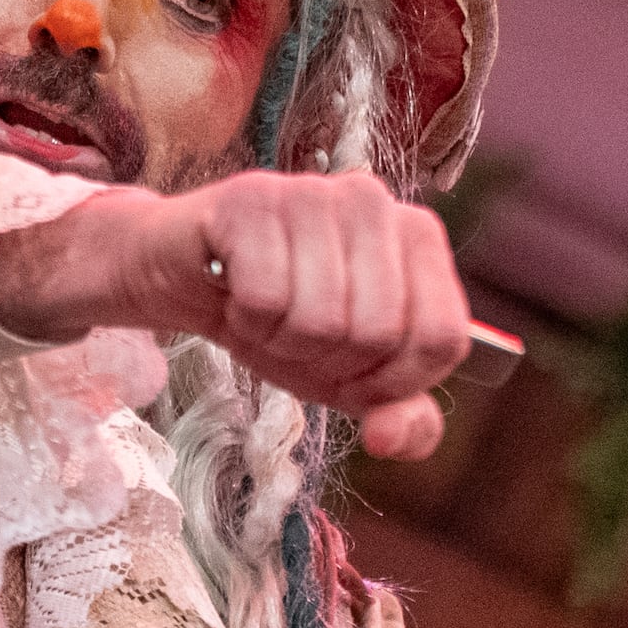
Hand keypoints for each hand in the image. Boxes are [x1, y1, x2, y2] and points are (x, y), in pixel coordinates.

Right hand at [0, 170, 472, 462]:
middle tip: (294, 332)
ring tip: (265, 311)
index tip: (351, 365)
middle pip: (380, 333)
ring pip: (323, 319)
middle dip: (327, 360)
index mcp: (418, 236)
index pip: (442, 339)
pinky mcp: (252, 198)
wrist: (185, 279)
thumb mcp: (352, 379)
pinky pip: (267, 298)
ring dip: (281, 340)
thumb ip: (401, 416)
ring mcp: (313, 191)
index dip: (392, 381)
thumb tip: (392, 436)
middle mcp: (374, 199)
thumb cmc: (281, 320)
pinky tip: (235, 292)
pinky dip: (246, 318)